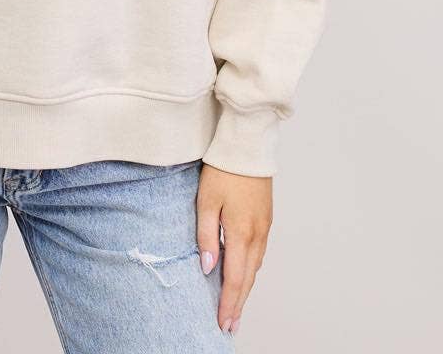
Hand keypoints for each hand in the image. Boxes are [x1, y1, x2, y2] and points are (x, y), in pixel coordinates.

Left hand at [196, 162, 272, 336]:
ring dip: (245, 289)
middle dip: (238, 303)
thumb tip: (209, 268)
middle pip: (248, 278)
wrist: (248, 147)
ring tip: (235, 307)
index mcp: (241, 232)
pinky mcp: (266, 219)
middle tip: (230, 325)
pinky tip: (244, 275)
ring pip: (255, 267)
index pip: (234, 278)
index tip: (223, 323)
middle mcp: (257, 234)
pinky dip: (251, 270)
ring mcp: (264, 227)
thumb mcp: (206, 201)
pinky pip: (259, 253)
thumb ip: (207, 236)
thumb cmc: (223, 170)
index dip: (228, 303)